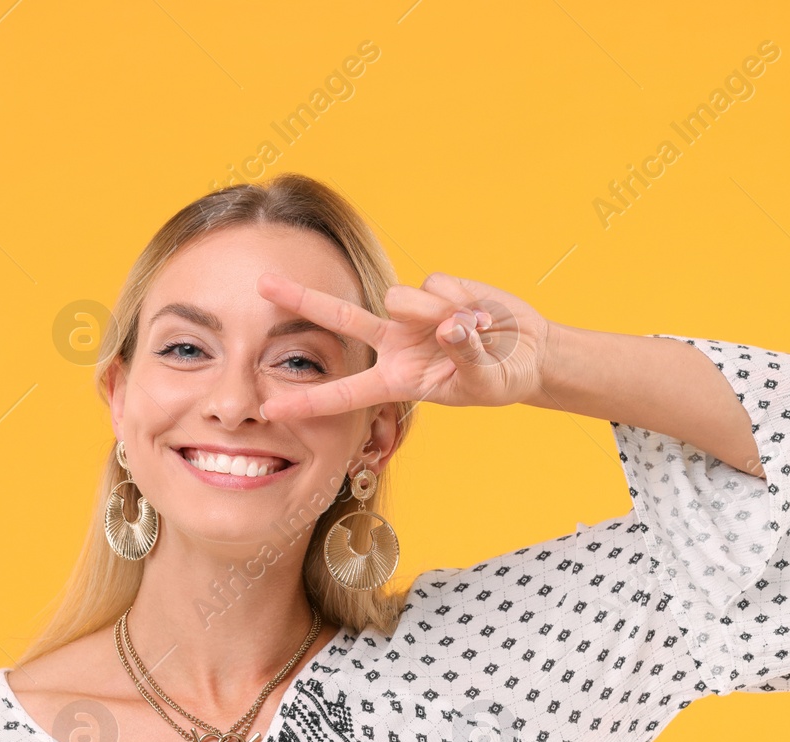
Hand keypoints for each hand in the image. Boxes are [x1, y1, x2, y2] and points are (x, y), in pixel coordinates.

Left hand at [254, 271, 558, 420]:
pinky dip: (461, 298)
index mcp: (396, 379)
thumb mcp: (484, 380)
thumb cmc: (500, 378)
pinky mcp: (433, 288)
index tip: (269, 410)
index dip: (308, 402)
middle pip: (339, 318)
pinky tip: (478, 311)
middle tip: (261, 284)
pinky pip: (436, 283)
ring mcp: (411, 314)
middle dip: (301, 299)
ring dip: (434, 311)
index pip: (344, 393)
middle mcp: (394, 344)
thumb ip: (464, 354)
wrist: (528, 353)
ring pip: (401, 299)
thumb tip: (449, 325)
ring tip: (471, 327)